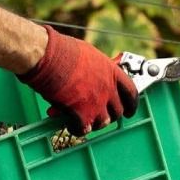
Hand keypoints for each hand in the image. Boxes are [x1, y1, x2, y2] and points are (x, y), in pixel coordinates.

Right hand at [18, 26, 138, 136]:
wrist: (48, 56)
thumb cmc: (62, 50)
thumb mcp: (88, 55)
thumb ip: (96, 69)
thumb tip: (92, 76)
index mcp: (111, 71)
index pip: (131, 92)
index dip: (131, 104)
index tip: (129, 110)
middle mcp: (108, 88)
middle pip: (118, 111)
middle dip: (110, 115)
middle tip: (100, 115)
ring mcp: (96, 103)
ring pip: (103, 122)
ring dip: (94, 122)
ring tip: (83, 120)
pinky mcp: (81, 114)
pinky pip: (83, 129)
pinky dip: (76, 128)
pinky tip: (69, 124)